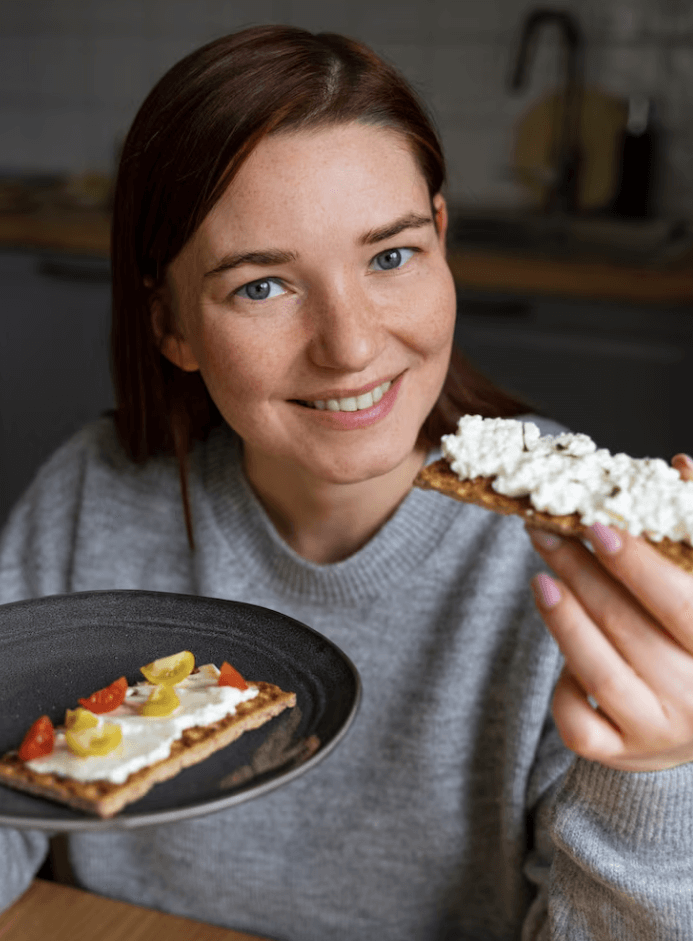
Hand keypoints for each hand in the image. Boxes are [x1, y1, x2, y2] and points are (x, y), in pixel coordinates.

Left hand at [526, 452, 692, 771]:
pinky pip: (580, 724)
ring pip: (601, 674)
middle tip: (546, 533)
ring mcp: (659, 731)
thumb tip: (679, 467)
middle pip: (631, 629)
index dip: (637, 564)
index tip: (595, 525)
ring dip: (565, 620)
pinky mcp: (621, 753)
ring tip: (541, 578)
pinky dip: (562, 688)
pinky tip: (563, 650)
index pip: (680, 602)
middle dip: (583, 574)